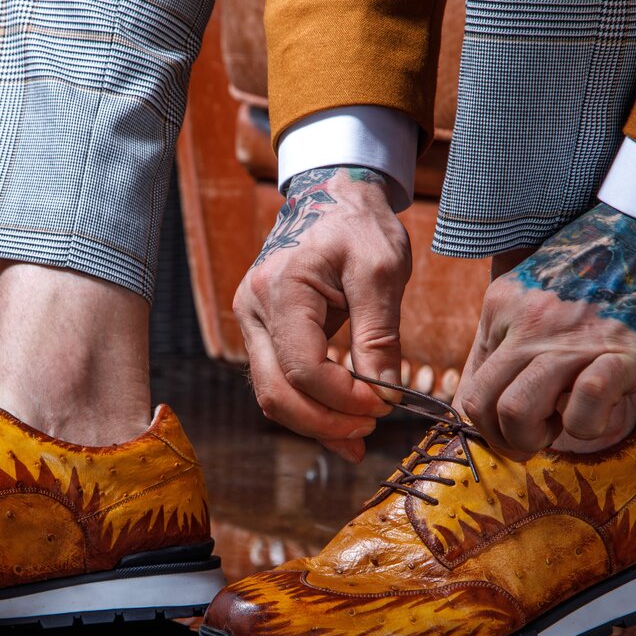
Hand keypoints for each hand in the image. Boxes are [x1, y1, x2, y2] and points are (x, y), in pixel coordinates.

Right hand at [234, 166, 411, 461]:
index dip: (344, 398)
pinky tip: (340, 424)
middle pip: (276, 392)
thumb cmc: (358, 226)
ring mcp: (251, 322)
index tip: (384, 403)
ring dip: (313, 425)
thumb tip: (383, 394)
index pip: (304, 368)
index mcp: (282, 288)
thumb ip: (380, 334)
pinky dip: (308, 409)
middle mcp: (253, 308)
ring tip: (358, 438)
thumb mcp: (382, 270)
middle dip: (324, 423)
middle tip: (370, 431)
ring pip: (271, 395)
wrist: (330, 197)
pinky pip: (278, 382)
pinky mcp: (262, 332)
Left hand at [455, 203, 635, 459]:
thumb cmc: (604, 269)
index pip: (468, 387)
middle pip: (480, 406)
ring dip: (535, 438)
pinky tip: (603, 412)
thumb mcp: (538, 290)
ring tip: (564, 424)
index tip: (513, 428)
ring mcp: (569, 340)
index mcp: (502, 307)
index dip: (487, 423)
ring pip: (514, 412)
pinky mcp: (617, 355)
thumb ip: (514, 331)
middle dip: (503, 438)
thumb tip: (498, 395)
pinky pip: (581, 408)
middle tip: (538, 435)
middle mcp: (526, 325)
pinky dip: (588, 426)